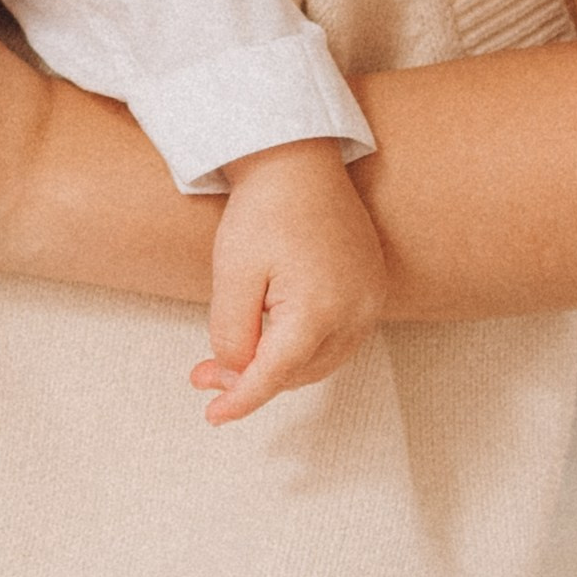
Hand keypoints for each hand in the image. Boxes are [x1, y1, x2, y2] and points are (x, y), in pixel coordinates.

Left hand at [189, 140, 385, 423]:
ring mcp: (370, 302)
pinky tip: (272, 337)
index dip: (241, 399)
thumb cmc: (263, 209)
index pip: (274, 375)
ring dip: (278, 366)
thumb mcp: (232, 273)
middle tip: (204, 373)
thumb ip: (232, 332)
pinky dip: (304, 348)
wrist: (298, 160)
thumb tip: (238, 370)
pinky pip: (338, 338)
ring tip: (231, 358)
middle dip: (250, 378)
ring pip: (320, 360)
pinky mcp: (372, 288)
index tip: (214, 416)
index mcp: (319, 311)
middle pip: (299, 371)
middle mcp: (356, 313)